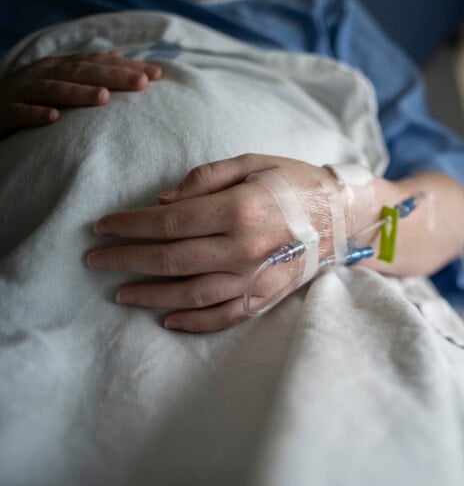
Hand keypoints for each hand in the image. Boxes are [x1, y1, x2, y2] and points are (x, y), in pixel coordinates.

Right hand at [0, 51, 161, 138]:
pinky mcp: (5, 113)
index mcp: (60, 68)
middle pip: (81, 73)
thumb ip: (88, 68)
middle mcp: (43, 75)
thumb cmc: (30, 96)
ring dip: (77, 93)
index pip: (97, 63)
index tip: (157, 74)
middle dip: (112, 76)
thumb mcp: (60, 78)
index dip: (126, 67)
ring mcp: (23, 92)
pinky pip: (20, 113)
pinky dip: (36, 114)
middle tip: (143, 83)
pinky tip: (53, 118)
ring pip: (52, 90)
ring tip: (103, 98)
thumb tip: (119, 55)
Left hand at [87, 154, 350, 332]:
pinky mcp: (269, 296)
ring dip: (150, 295)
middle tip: (96, 260)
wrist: (345, 213)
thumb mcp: (252, 162)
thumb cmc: (296, 181)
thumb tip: (163, 201)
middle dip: (126, 260)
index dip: (129, 226)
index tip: (102, 226)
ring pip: (191, 295)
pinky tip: (167, 320)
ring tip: (121, 293)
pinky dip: (193, 323)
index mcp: (240, 209)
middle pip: (171, 261)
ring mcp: (258, 278)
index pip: (168, 222)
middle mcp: (246, 248)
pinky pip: (224, 317)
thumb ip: (205, 178)